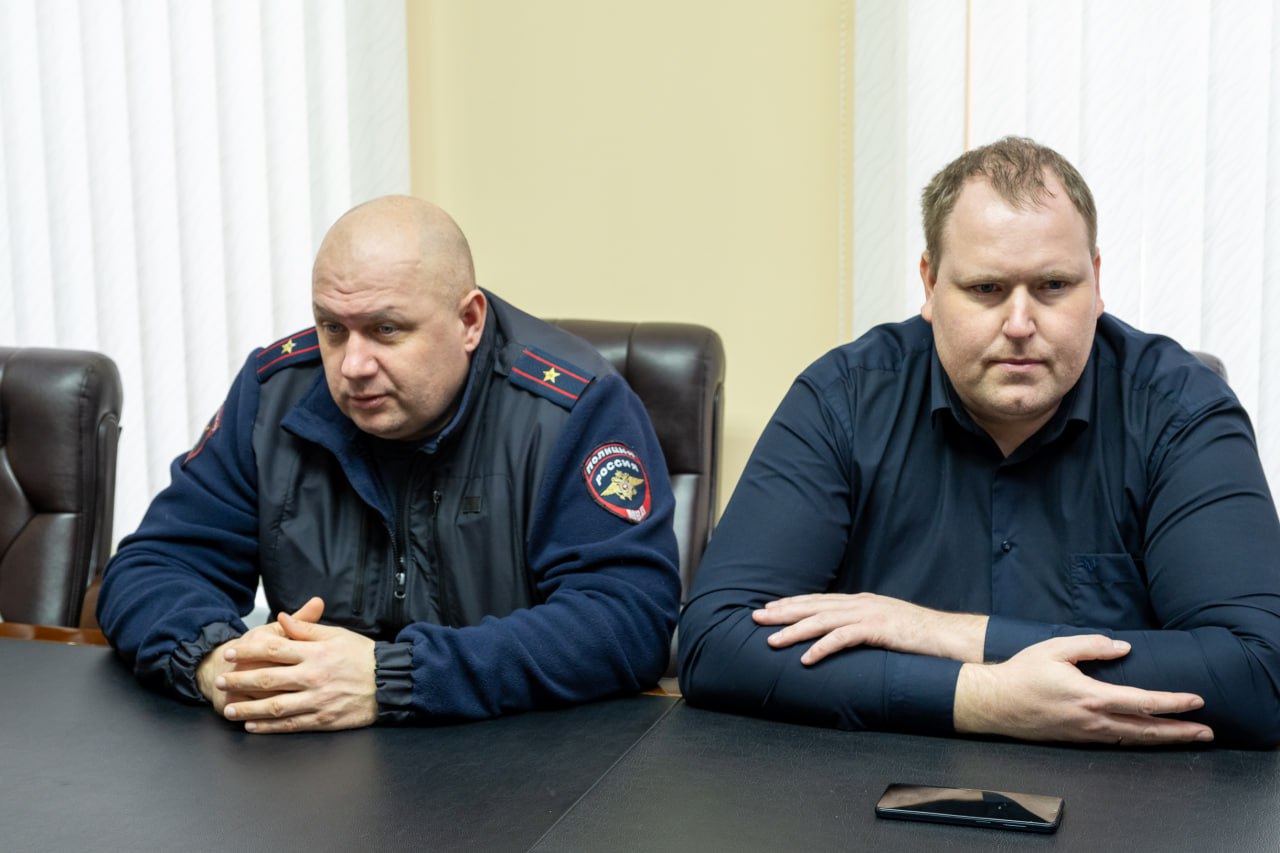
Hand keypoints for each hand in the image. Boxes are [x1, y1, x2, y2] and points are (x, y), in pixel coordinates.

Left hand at [216, 599, 376, 733]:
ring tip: (229, 709)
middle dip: (239, 681)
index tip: (230, 653)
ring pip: (274, 706)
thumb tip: (282, 618)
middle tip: (220, 681)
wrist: (390, 682)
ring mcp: (317, 700)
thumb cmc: (363, 656)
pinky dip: (269, 727)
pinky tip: (253, 726)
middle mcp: (313, 676)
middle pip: (267, 679)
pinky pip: (291, 725)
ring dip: (248, 709)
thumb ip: (307, 629)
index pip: (273, 649)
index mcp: (315, 653)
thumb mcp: (337, 635)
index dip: (248, 651)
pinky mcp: (323, 719)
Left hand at [753, 592, 988, 664]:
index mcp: (861, 602)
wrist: (952, 638)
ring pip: (823, 621)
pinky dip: (823, 647)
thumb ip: (863, 627)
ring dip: (794, 630)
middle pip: (814, 606)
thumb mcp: (885, 627)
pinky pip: (845, 638)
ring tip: (772, 640)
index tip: (768, 608)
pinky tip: (806, 659)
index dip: (791, 603)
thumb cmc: (919, 637)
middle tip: (755, 617)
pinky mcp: (881, 630)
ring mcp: (871, 615)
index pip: (818, 600)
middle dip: (782, 612)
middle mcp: (862, 604)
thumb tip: (840, 635)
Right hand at [953, 634, 1213, 744]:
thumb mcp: (1054, 649)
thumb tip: (1122, 648)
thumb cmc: (1022, 673)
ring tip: (1187, 738)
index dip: (1171, 702)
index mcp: (1089, 696)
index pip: (1141, 701)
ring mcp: (1086, 733)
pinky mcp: (1077, 739)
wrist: (994, 703)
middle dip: (1179, 731)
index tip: (1195, 701)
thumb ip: (1090, 646)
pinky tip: (1148, 737)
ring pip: (1133, 740)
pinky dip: (1139, 740)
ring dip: (1164, 739)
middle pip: (1145, 729)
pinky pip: (1117, 742)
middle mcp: (1092, 720)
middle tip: (1206, 732)